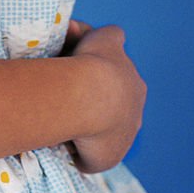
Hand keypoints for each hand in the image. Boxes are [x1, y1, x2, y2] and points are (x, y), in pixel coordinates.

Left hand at [66, 21, 146, 172]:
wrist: (92, 98)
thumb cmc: (92, 131)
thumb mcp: (94, 159)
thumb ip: (88, 156)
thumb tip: (77, 151)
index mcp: (132, 116)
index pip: (115, 113)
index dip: (95, 112)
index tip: (73, 112)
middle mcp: (135, 89)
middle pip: (113, 83)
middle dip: (93, 85)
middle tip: (65, 88)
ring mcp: (125, 64)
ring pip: (105, 58)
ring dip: (85, 57)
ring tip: (58, 59)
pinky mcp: (112, 42)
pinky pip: (111, 36)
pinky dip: (92, 33)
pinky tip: (71, 34)